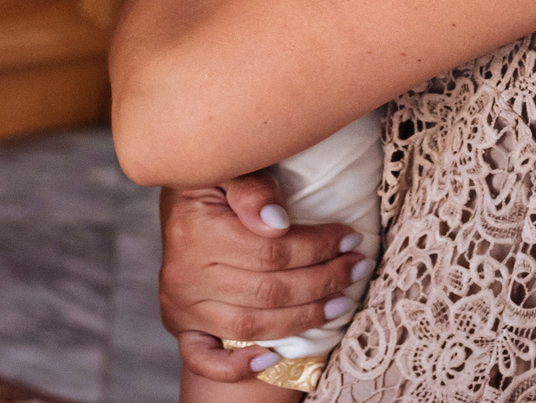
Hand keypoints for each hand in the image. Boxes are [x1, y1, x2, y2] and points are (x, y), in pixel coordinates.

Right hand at [158, 172, 367, 381]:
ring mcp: (181, 305)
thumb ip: (251, 188)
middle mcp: (185, 274)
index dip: (317, 247)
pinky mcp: (179, 325)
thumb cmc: (214, 179)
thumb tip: (277, 221)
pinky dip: (237, 366)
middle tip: (356, 267)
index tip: (349, 238)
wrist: (178, 200)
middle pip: (268, 291)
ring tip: (341, 302)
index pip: (271, 251)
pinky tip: (272, 357)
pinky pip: (204, 358)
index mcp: (195, 230)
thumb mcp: (229, 168)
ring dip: (303, 319)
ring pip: (251, 326)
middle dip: (322, 281)